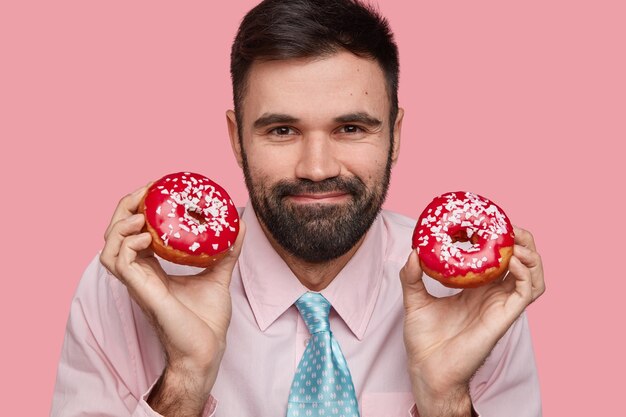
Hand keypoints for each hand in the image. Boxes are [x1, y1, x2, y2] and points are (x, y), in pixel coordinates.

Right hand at [99, 184, 245, 415]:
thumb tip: (239, 224)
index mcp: (152, 269)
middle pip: (114, 235)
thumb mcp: (218, 274)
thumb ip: (226, 250)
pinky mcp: (141, 292)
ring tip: (141, 213)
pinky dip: (128, 245)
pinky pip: (120, 263)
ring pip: (108, 248)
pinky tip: (145, 236)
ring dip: (120, 225)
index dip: (137, 208)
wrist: (206, 350)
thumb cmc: (207, 320)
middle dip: (124, 208)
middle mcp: (140, 275)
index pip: (132, 233)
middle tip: (146, 191)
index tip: (154, 189)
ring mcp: (137, 284)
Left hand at [399, 226, 544, 416]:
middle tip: (510, 226)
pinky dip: (526, 273)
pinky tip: (513, 260)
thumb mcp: (414, 299)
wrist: (427, 368)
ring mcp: (501, 306)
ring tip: (517, 240)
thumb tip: (412, 251)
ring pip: (533, 276)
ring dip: (531, 255)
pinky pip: (527, 292)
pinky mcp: (505, 318)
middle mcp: (493, 295)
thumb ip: (411, 276)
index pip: (499, 258)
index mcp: (476, 288)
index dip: (502, 239)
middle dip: (522, 242)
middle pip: (522, 263)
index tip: (492, 220)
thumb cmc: (423, 339)